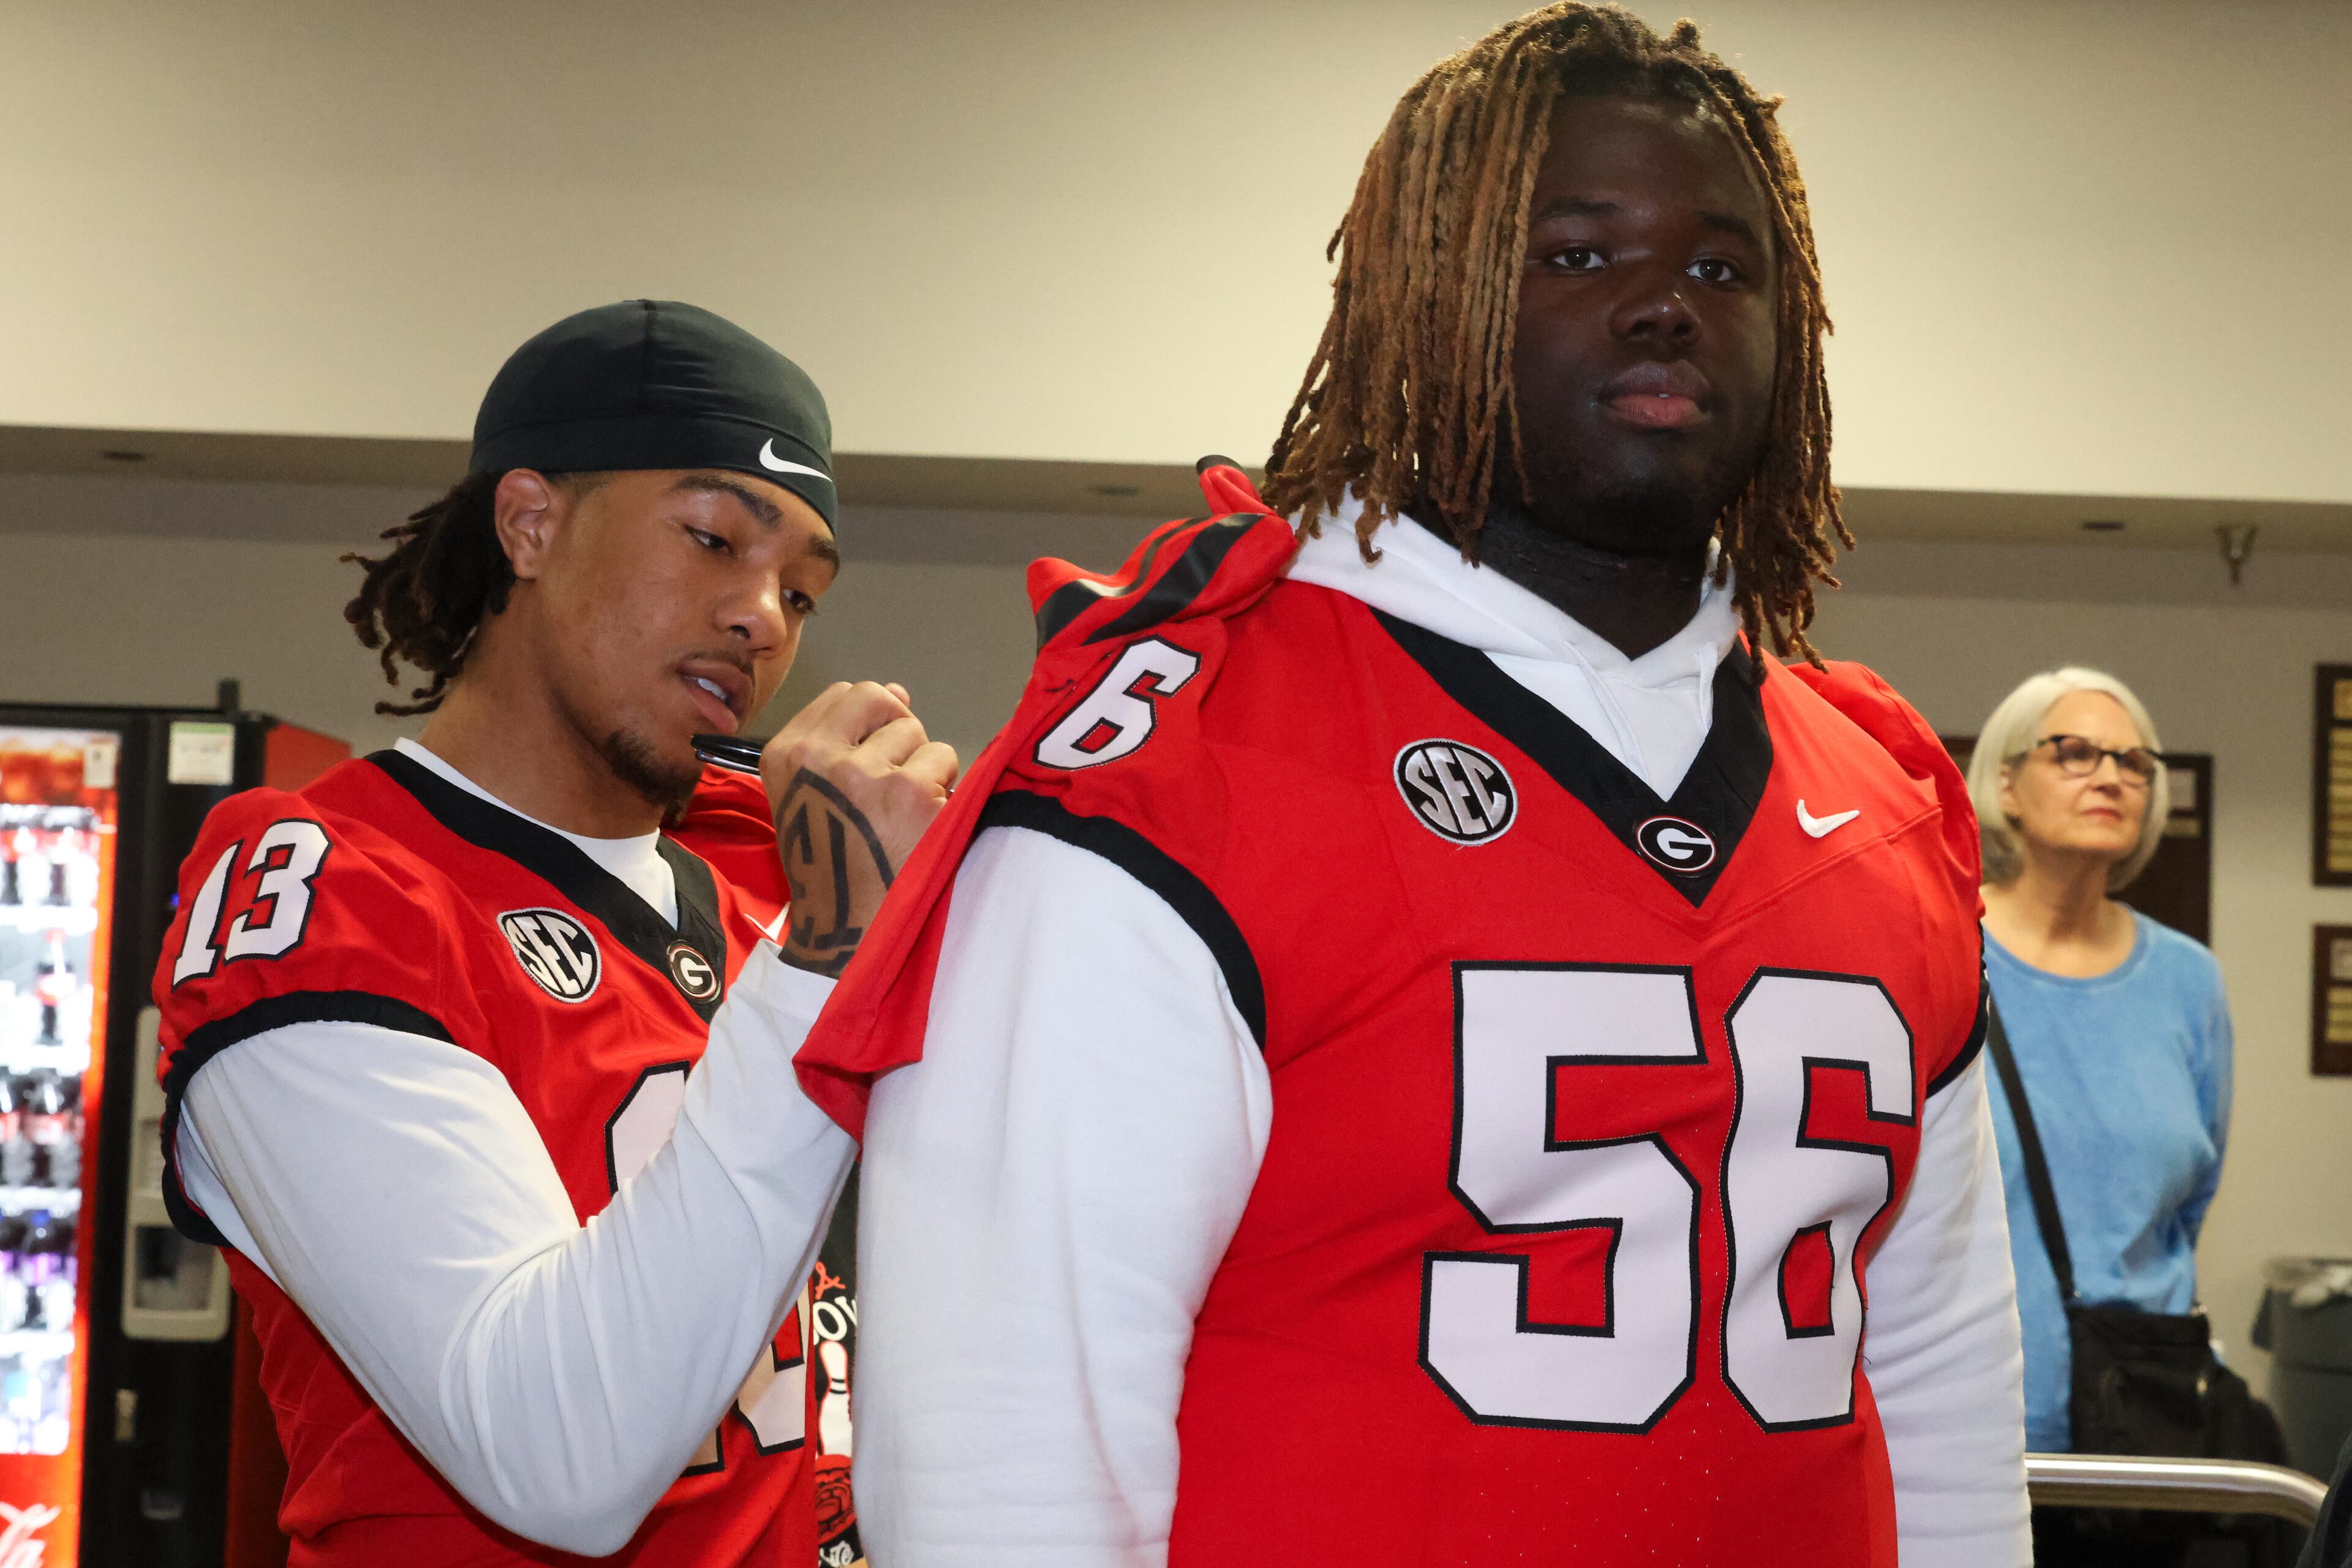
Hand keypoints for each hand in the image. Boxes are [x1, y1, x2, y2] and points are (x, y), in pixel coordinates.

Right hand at [762, 682, 959, 975]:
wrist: (847, 931)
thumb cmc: (832, 867)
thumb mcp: (811, 798)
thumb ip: (846, 738)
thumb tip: (896, 692)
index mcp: (786, 755)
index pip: (844, 694)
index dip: (871, 719)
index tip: (874, 753)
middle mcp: (820, 757)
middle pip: (881, 700)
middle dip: (899, 731)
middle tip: (896, 780)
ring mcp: (866, 772)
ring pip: (919, 734)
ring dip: (924, 768)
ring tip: (904, 815)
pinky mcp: (910, 792)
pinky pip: (946, 761)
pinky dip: (944, 792)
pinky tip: (922, 826)